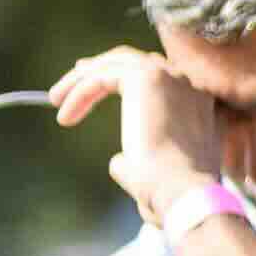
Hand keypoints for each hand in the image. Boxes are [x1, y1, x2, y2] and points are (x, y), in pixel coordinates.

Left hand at [48, 47, 228, 236]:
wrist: (183, 191)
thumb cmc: (172, 193)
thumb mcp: (159, 172)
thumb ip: (141, 159)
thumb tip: (118, 162)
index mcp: (199, 103)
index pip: (156, 78)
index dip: (121, 78)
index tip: (93, 85)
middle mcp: (188, 84)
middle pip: (134, 62)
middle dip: (99, 70)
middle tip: (72, 83)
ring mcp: (170, 77)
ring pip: (115, 63)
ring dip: (83, 80)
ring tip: (56, 100)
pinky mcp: (147, 76)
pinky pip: (102, 76)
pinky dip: (80, 93)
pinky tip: (64, 116)